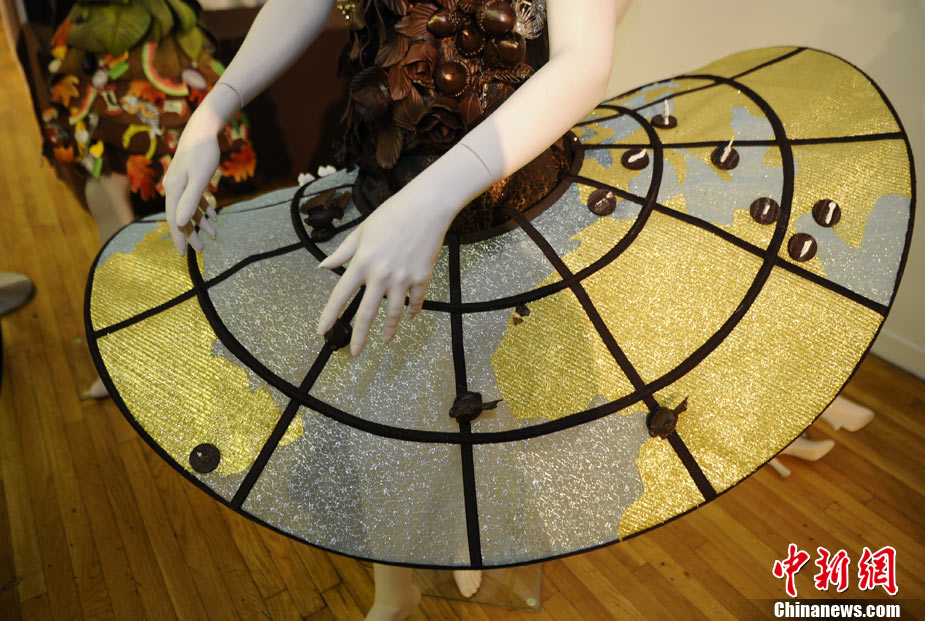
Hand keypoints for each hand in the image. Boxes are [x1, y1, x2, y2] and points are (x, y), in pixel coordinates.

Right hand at [164, 84, 238, 253]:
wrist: (204, 128)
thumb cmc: (203, 152)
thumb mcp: (199, 178)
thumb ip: (190, 201)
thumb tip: (181, 223)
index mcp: (173, 190)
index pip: (174, 220)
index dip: (179, 237)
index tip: (184, 255)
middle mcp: (173, 188)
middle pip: (181, 216)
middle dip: (192, 234)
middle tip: (202, 251)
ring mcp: (181, 183)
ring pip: (190, 209)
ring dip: (201, 222)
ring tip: (214, 236)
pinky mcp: (189, 177)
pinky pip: (195, 199)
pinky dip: (204, 208)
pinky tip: (214, 215)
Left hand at [316, 189, 454, 355]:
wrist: (427, 207)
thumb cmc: (392, 214)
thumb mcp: (362, 231)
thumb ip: (343, 252)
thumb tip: (324, 267)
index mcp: (362, 262)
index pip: (340, 295)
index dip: (329, 315)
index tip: (322, 331)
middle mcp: (380, 274)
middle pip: (367, 313)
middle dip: (360, 336)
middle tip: (355, 354)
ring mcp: (403, 278)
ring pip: (394, 312)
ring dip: (389, 330)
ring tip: (385, 341)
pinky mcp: (421, 277)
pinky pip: (416, 300)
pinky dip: (413, 310)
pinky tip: (409, 316)